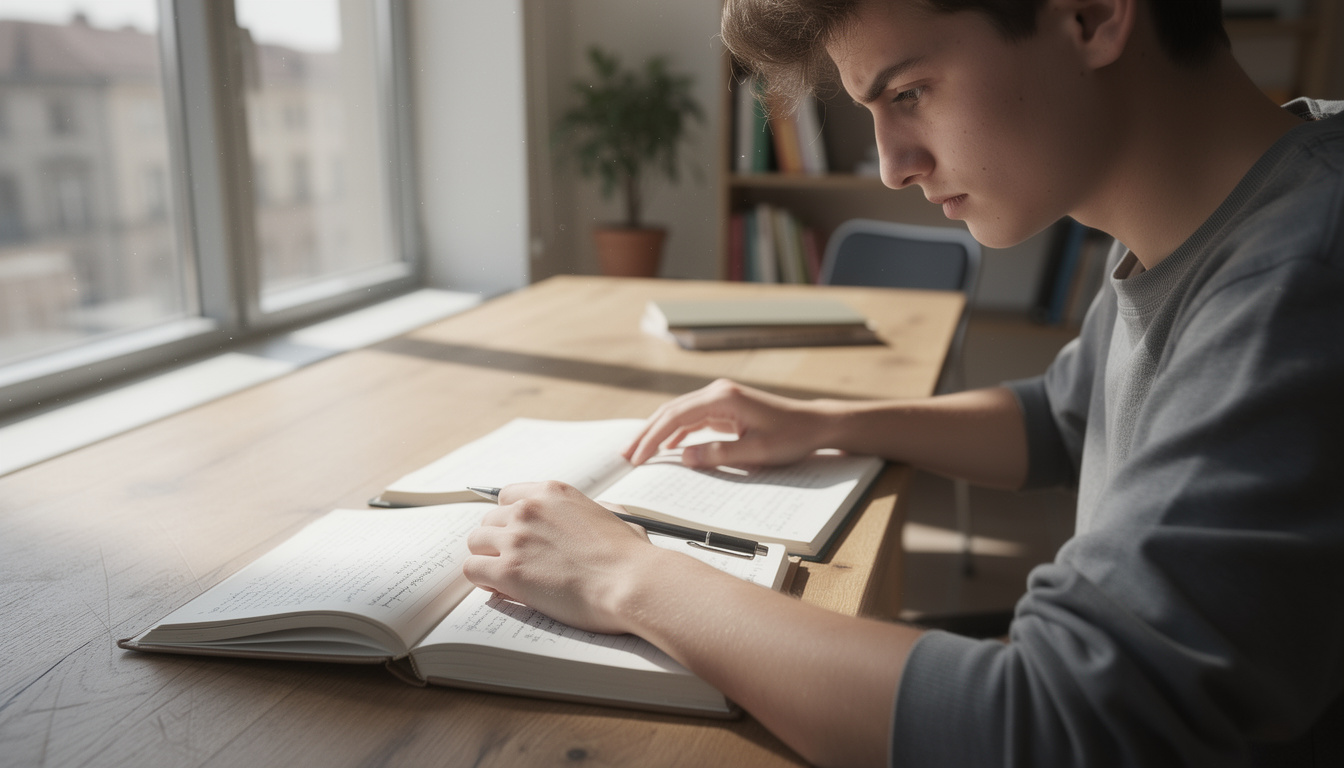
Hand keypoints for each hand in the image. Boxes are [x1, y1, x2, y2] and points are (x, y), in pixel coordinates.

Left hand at [463, 481, 656, 634]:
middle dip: (499, 541)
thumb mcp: (613, 514)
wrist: (632, 582)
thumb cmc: (631, 557)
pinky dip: (483, 580)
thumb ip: (588, 510)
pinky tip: (501, 589)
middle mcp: (529, 509)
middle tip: (516, 561)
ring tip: (507, 577)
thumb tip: (583, 517)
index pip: (508, 496)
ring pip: (476, 542)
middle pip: (489, 520)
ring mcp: (516, 538)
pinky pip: (472, 569)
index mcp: (553, 492)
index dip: (510, 518)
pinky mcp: (508, 570)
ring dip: (488, 559)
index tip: (517, 534)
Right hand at [623, 379, 831, 467]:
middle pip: (671, 411)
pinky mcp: (724, 407)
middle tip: (626, 456)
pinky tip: (666, 447)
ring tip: (637, 452)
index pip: (676, 417)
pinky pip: (692, 418)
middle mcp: (717, 392)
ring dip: (657, 432)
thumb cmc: (791, 437)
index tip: (638, 458)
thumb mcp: (756, 452)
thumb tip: (683, 457)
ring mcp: (720, 398)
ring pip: (678, 413)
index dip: (653, 438)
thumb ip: (718, 454)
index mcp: (723, 398)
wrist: (814, 424)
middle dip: (647, 433)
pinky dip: (675, 432)